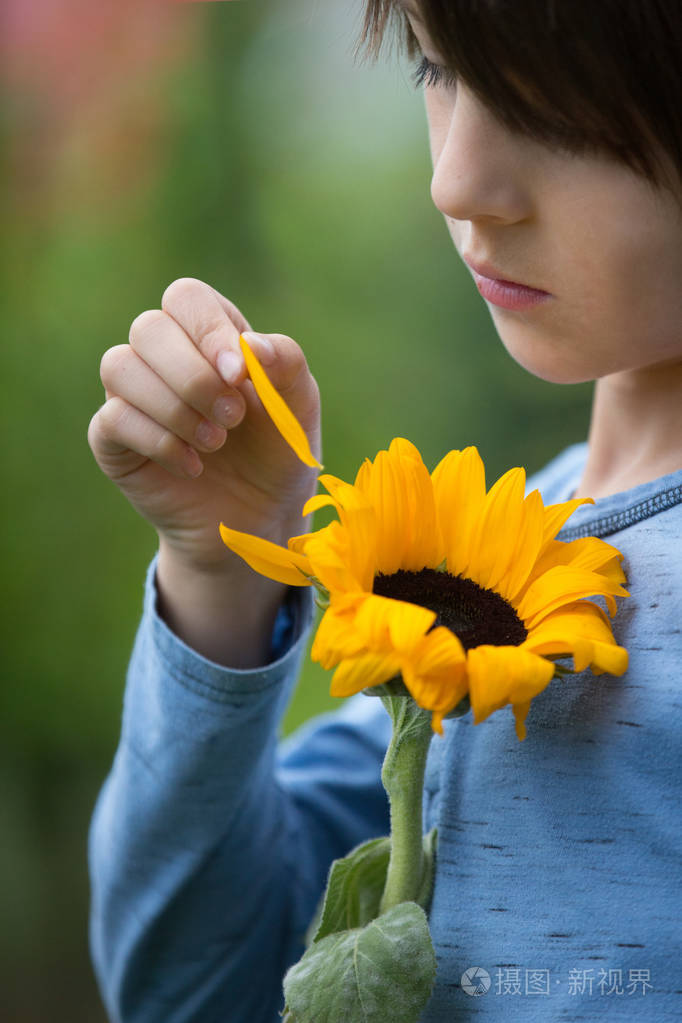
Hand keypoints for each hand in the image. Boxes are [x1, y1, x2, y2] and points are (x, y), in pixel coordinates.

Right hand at [88, 278, 320, 663]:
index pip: (186, 298)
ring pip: (119, 367)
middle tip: (233, 418)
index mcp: (207, 336)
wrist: (259, 517)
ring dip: (174, 408)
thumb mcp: (298, 405)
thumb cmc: (278, 452)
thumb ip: (286, 362)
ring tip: (215, 443)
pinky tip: (193, 467)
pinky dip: (158, 442)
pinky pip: (112, 419)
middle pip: (148, 328)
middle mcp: (163, 358)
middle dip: (194, 376)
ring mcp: (133, 397)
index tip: (239, 374)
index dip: (208, 330)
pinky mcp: (113, 440)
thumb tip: (250, 344)